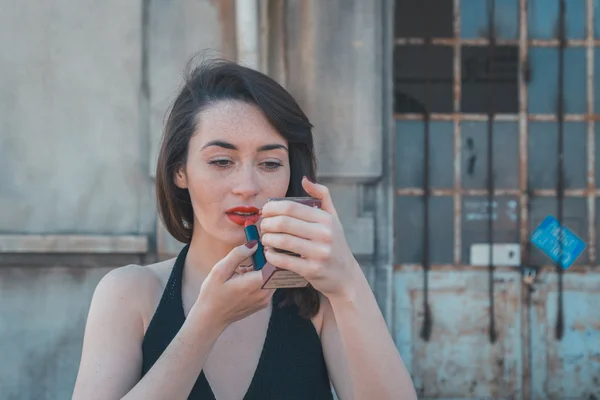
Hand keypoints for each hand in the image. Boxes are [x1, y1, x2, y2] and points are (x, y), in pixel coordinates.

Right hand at [195, 241, 274, 328]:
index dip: (269, 252)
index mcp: (255, 284)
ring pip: (272, 277)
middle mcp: (264, 293)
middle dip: (264, 260)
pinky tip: (244, 278)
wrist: (210, 319)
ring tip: (243, 269)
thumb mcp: (220, 270)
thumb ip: (238, 255)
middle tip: (248, 257)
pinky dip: (259, 278)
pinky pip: (268, 285)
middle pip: (274, 270)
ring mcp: (265, 300)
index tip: (259, 246)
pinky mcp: (263, 303)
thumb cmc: (212, 294)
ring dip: (261, 269)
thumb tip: (254, 243)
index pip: (274, 262)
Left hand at [260, 177, 360, 297]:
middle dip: (266, 223)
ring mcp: (319, 253)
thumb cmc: (335, 245)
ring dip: (267, 239)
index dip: (272, 208)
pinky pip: (283, 260)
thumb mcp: (333, 219)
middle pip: (283, 223)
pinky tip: (269, 253)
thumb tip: (305, 179)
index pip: (291, 207)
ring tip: (265, 239)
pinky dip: (271, 256)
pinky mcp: (312, 270)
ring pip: (281, 241)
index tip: (265, 211)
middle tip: (262, 226)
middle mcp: (324, 234)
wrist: (346, 277)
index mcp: (326, 219)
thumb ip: (322, 196)